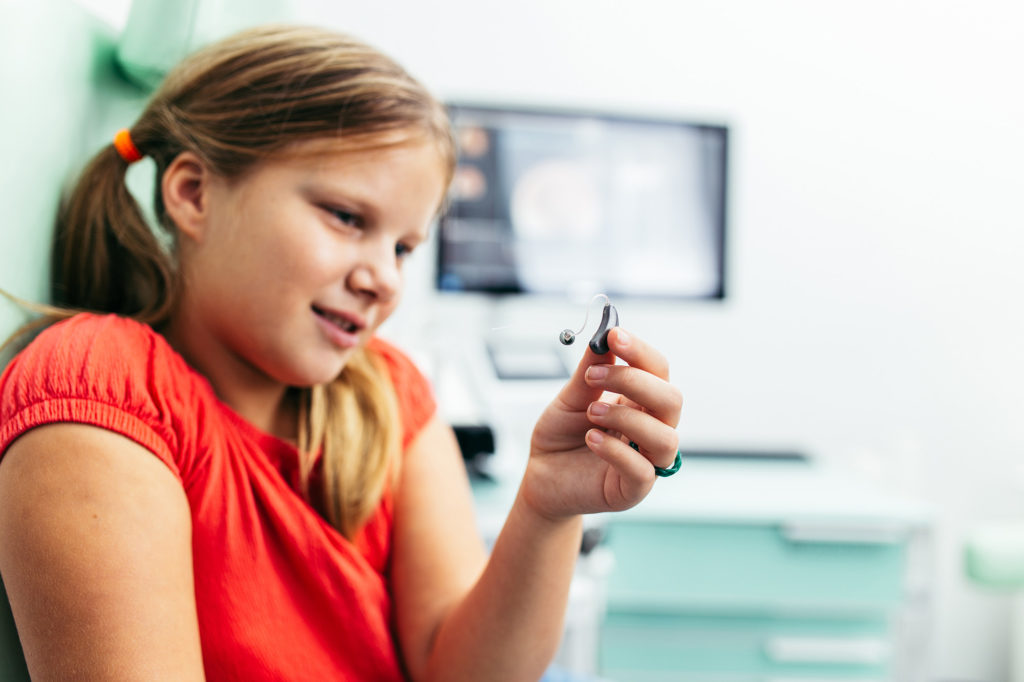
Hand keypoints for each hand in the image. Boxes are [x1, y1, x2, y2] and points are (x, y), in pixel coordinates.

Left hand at [521, 327, 682, 520]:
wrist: (541, 475)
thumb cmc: (561, 436)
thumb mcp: (570, 398)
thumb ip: (589, 372)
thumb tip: (603, 337)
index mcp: (640, 401)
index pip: (658, 371)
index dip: (640, 351)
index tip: (614, 336)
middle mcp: (650, 428)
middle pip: (672, 400)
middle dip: (636, 381)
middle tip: (594, 376)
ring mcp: (646, 460)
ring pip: (665, 437)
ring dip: (627, 418)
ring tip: (591, 412)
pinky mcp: (632, 489)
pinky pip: (642, 471)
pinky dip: (616, 451)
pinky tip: (590, 439)